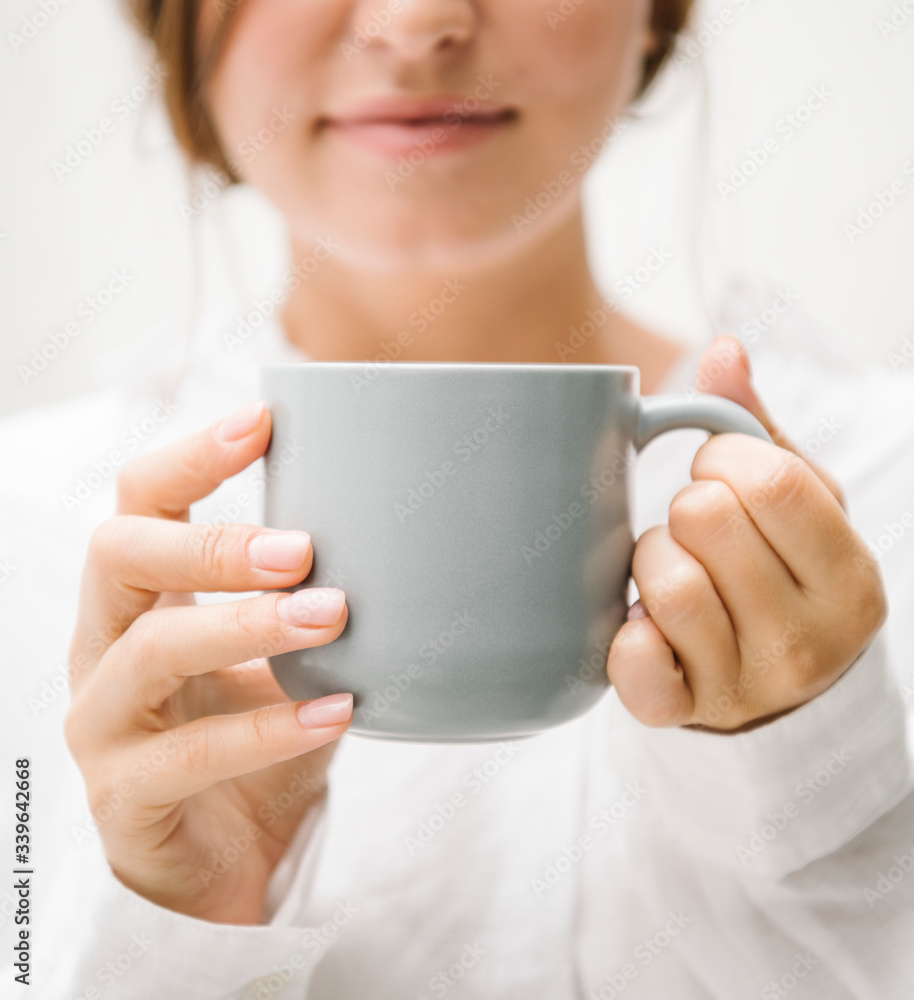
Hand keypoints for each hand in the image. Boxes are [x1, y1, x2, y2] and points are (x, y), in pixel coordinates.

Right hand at [64, 400, 352, 923]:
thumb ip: (315, 598)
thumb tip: (411, 529)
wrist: (227, 858)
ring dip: (249, 626)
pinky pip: (191, 755)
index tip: (262, 421)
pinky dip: (270, 727)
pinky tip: (339, 711)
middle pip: (119, 557)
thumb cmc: (258, 735)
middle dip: (212, 542)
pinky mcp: (124, 797)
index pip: (138, 503)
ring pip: (152, 653)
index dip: (190, 457)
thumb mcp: (287, 656)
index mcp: (138, 599)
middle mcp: (103, 649)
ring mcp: (104, 724)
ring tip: (332, 615)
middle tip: (302, 546)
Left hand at [607, 337, 885, 732]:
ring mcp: (747, 685)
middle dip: (687, 507)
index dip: (724, 462)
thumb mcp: (798, 505)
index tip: (722, 478)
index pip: (771, 482)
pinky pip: (636, 665)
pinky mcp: (684, 713)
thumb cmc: (783, 577)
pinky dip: (628, 638)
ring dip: (651, 562)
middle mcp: (808, 640)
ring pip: (668, 583)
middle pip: (708, 520)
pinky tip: (642, 626)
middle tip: (697, 530)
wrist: (778, 692)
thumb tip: (724, 350)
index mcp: (848, 576)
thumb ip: (758, 429)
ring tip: (670, 571)